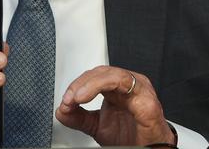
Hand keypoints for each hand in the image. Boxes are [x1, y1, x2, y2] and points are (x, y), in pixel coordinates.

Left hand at [56, 66, 174, 146]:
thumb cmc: (131, 137)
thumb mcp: (97, 126)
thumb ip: (79, 117)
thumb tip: (61, 110)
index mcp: (118, 87)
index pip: (94, 76)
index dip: (77, 85)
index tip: (66, 101)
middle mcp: (129, 85)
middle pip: (102, 72)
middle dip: (81, 84)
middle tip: (69, 100)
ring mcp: (140, 90)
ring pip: (113, 75)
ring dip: (91, 84)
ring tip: (77, 97)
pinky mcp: (147, 102)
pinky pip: (128, 85)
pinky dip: (105, 87)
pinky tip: (90, 97)